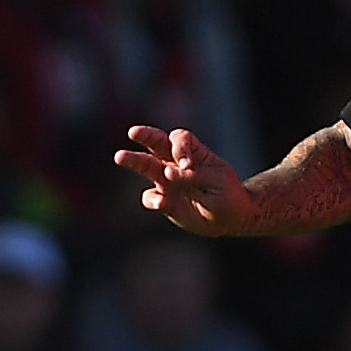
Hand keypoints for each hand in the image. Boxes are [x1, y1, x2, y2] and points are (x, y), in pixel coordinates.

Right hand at [116, 126, 253, 234]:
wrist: (230, 218)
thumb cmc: (227, 193)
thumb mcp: (218, 180)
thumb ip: (194, 174)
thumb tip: (168, 172)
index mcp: (193, 153)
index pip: (180, 138)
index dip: (180, 146)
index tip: (186, 164)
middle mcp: (175, 163)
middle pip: (157, 142)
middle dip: (145, 135)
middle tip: (134, 132)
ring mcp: (167, 181)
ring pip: (145, 165)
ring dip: (133, 160)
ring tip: (120, 156)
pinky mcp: (164, 200)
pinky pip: (151, 197)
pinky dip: (152, 199)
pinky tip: (160, 203)